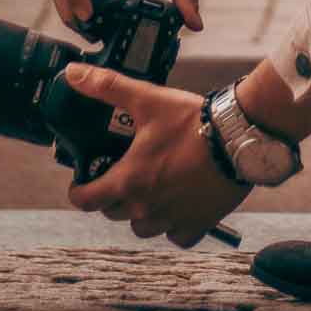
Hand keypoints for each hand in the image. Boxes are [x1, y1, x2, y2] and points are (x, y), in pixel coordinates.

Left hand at [63, 64, 249, 248]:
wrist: (238, 137)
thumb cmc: (192, 120)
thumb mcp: (147, 99)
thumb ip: (107, 87)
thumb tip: (73, 73)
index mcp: (129, 180)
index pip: (86, 201)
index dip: (79, 192)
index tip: (83, 184)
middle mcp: (146, 207)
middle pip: (113, 213)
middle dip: (112, 196)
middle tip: (122, 175)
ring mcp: (172, 219)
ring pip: (142, 227)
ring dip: (141, 213)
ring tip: (150, 191)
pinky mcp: (198, 224)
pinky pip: (176, 236)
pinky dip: (174, 226)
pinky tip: (178, 207)